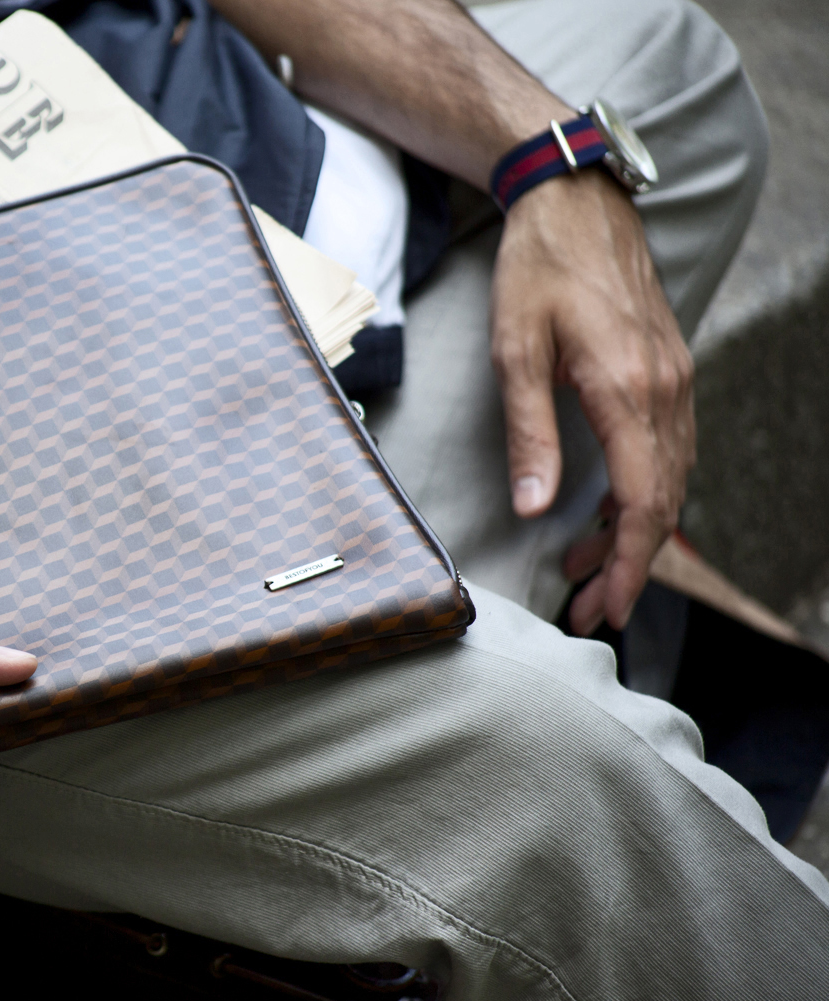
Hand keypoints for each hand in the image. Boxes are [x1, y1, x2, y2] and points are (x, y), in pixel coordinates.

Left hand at [489, 169, 693, 634]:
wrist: (576, 202)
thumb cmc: (537, 270)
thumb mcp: (515, 350)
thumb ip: (529, 432)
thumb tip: (535, 507)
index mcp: (627, 390)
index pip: (643, 502)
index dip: (624, 564)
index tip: (601, 607)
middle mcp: (666, 391)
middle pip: (663, 503)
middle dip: (627, 565)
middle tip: (588, 610)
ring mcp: (674, 379)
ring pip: (669, 480)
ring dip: (631, 533)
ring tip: (581, 568)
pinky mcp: (666, 371)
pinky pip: (666, 450)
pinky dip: (641, 492)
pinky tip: (606, 511)